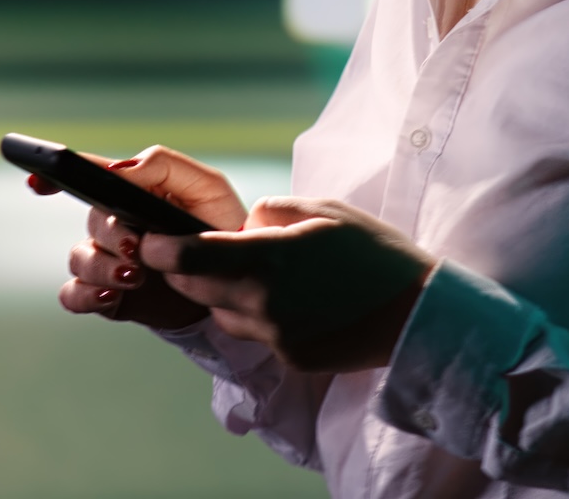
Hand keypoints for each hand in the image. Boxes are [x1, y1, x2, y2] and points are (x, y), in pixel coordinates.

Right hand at [44, 146, 248, 329]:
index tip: (38, 183)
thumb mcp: (206, 188)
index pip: (86, 175)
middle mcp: (114, 224)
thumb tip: (119, 170)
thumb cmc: (221, 228)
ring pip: (80, 258)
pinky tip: (110, 295)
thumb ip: (164, 167)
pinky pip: (74, 294)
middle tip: (136, 248)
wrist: (233, 286)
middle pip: (91, 220)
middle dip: (111, 234)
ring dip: (102, 266)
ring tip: (135, 276)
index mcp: (132, 192)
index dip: (53, 173)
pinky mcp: (108, 294)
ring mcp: (108, 260)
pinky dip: (85, 294)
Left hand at [138, 197, 436, 372]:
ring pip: (223, 314)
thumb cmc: (374, 252)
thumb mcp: (324, 210)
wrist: (419, 313)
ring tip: (262, 275)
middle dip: (185, 271)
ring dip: (224, 295)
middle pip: (194, 290)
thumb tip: (240, 225)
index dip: (160, 249)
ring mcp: (276, 336)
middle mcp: (264, 302)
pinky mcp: (290, 359)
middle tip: (194, 252)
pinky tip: (294, 302)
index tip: (150, 239)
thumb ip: (271, 213)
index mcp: (269, 259)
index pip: (189, 258)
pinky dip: (260, 316)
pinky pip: (256, 334)